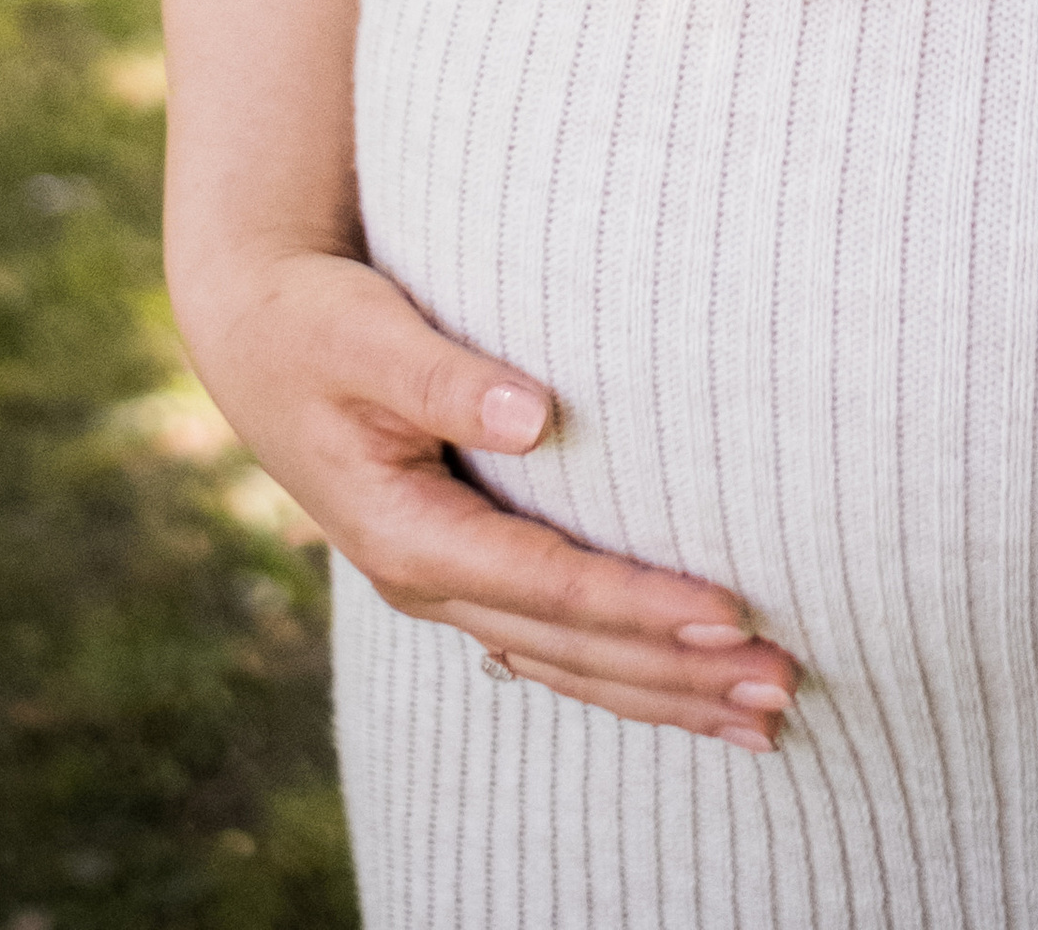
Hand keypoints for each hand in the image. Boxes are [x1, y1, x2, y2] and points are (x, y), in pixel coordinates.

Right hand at [188, 251, 800, 748]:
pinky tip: (691, 692)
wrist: (254, 336)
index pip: (547, 586)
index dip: (638, 604)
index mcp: (406, 534)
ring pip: (569, 666)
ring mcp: (445, 587)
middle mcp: (428, 580)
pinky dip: (627, 672)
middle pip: (571, 650)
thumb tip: (534, 410)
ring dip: (667, 693)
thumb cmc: (314, 320)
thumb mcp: (363, 334)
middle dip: (678, 674)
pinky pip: (555, 646)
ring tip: (765, 717)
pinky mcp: (463, 572)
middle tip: (783, 684)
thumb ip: (442, 373)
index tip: (729, 611)